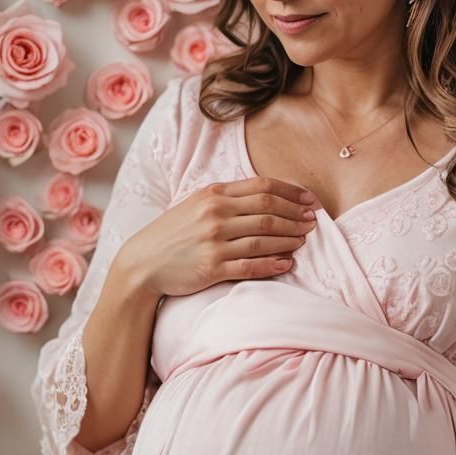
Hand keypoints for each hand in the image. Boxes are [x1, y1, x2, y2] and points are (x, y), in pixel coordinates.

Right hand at [121, 176, 320, 297]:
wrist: (142, 263)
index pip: (262, 187)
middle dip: (296, 215)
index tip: (308, 200)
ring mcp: (215, 242)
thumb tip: (265, 197)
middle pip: (269, 211)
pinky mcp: (213, 267)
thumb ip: (226, 198)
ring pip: (264, 237)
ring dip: (290, 238)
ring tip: (304, 240)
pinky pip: (252, 265)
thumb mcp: (195, 205)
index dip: (291, 193)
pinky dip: (274, 264)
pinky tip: (288, 263)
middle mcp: (216, 215)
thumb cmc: (172, 234)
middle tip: (313, 221)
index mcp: (213, 194)